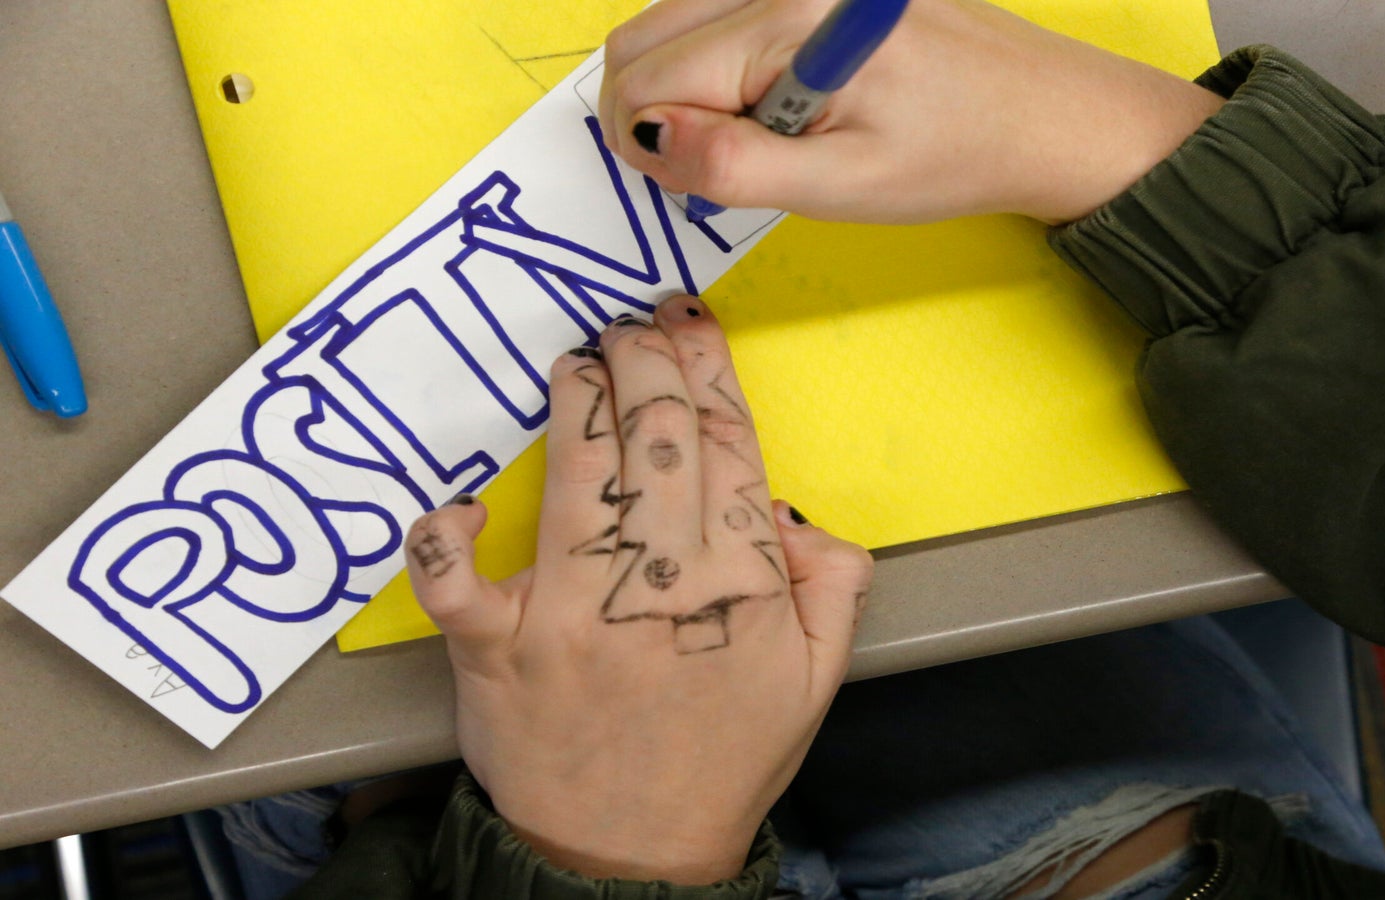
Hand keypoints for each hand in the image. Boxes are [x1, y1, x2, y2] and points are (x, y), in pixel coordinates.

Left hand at [404, 296, 873, 883]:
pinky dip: (448, 536)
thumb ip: (833, 583)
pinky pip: (455, 579)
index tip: (692, 326)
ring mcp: (569, 614)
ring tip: (580, 359)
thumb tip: (789, 510)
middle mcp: (656, 585)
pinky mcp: (494, 649)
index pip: (729, 446)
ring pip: (575, 473)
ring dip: (577, 400)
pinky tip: (463, 501)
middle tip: (636, 324)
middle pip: (656, 437)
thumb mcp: (816, 680)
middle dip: (646, 360)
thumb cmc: (720, 762)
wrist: (632, 858)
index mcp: (741, 585)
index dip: (709, 370)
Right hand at [599, 0, 1223, 224]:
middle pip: (644, 38)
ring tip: (762, 131)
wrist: (1040, 114)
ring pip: (672, 19)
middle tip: (725, 162)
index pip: (649, 79)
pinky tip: (771, 97)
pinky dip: (716, 59)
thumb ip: (734, 167)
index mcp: (786, 24)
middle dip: (657, 112)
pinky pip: (717, 10)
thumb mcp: (841, 188)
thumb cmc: (952, 156)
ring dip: (685, 84)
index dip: (653, 147)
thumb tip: (648, 144)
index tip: (699, 183)